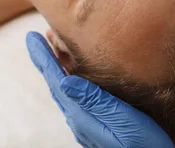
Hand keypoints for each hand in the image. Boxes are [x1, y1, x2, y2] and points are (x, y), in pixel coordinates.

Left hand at [26, 32, 173, 147]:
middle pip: (55, 82)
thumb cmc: (142, 144)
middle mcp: (78, 118)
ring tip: (51, 48)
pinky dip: (68, 78)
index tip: (31, 36)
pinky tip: (72, 74)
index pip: (56, 79)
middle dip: (45, 59)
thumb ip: (96, 100)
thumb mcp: (122, 119)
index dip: (43, 57)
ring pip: (64, 89)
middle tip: (36, 37)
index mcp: (81, 114)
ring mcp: (85, 123)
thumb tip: (65, 80)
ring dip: (56, 67)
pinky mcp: (94, 125)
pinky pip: (74, 96)